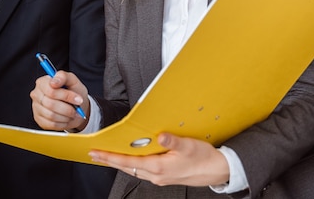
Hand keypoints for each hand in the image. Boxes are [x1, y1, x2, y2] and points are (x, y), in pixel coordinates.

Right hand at [30, 70, 88, 131]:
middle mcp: (36, 94)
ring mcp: (36, 107)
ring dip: (66, 116)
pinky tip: (66, 119)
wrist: (76, 107)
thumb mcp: (73, 81)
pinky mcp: (39, 120)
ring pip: (51, 115)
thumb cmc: (74, 91)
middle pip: (50, 104)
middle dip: (68, 108)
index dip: (66, 96)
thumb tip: (54, 81)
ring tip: (72, 113)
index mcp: (43, 82)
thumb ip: (63, 76)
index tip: (78, 99)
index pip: (51, 91)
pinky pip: (51, 124)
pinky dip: (63, 123)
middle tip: (77, 109)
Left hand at [89, 133, 229, 186]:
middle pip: (126, 167)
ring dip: (119, 162)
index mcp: (159, 168)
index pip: (127, 162)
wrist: (219, 171)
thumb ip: (173, 141)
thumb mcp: (189, 146)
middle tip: (94, 153)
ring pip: (133, 169)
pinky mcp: (164, 175)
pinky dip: (131, 163)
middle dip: (109, 160)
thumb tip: (160, 136)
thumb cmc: (204, 158)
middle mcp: (156, 175)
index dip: (109, 157)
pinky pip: (142, 170)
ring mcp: (160, 177)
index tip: (95, 153)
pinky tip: (129, 157)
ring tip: (107, 154)